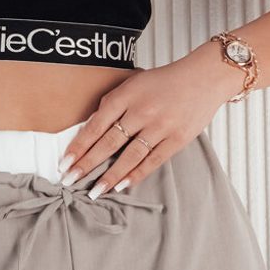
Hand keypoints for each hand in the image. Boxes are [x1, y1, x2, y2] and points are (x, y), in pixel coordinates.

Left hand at [57, 54, 227, 197]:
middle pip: (109, 142)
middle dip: (87, 164)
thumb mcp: (133, 83)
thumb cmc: (164, 81)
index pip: (96, 124)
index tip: (65, 162)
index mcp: (127, 95)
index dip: (79, 145)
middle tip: (70, 180)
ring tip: (94, 191)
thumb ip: (114, 103)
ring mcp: (160, 126)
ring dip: (109, 176)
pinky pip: (152, 161)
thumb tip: (92, 127)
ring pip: (129, 156)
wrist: (204, 78)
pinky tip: (121, 186)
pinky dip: (135, 175)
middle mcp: (142, 111)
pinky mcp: (177, 139)